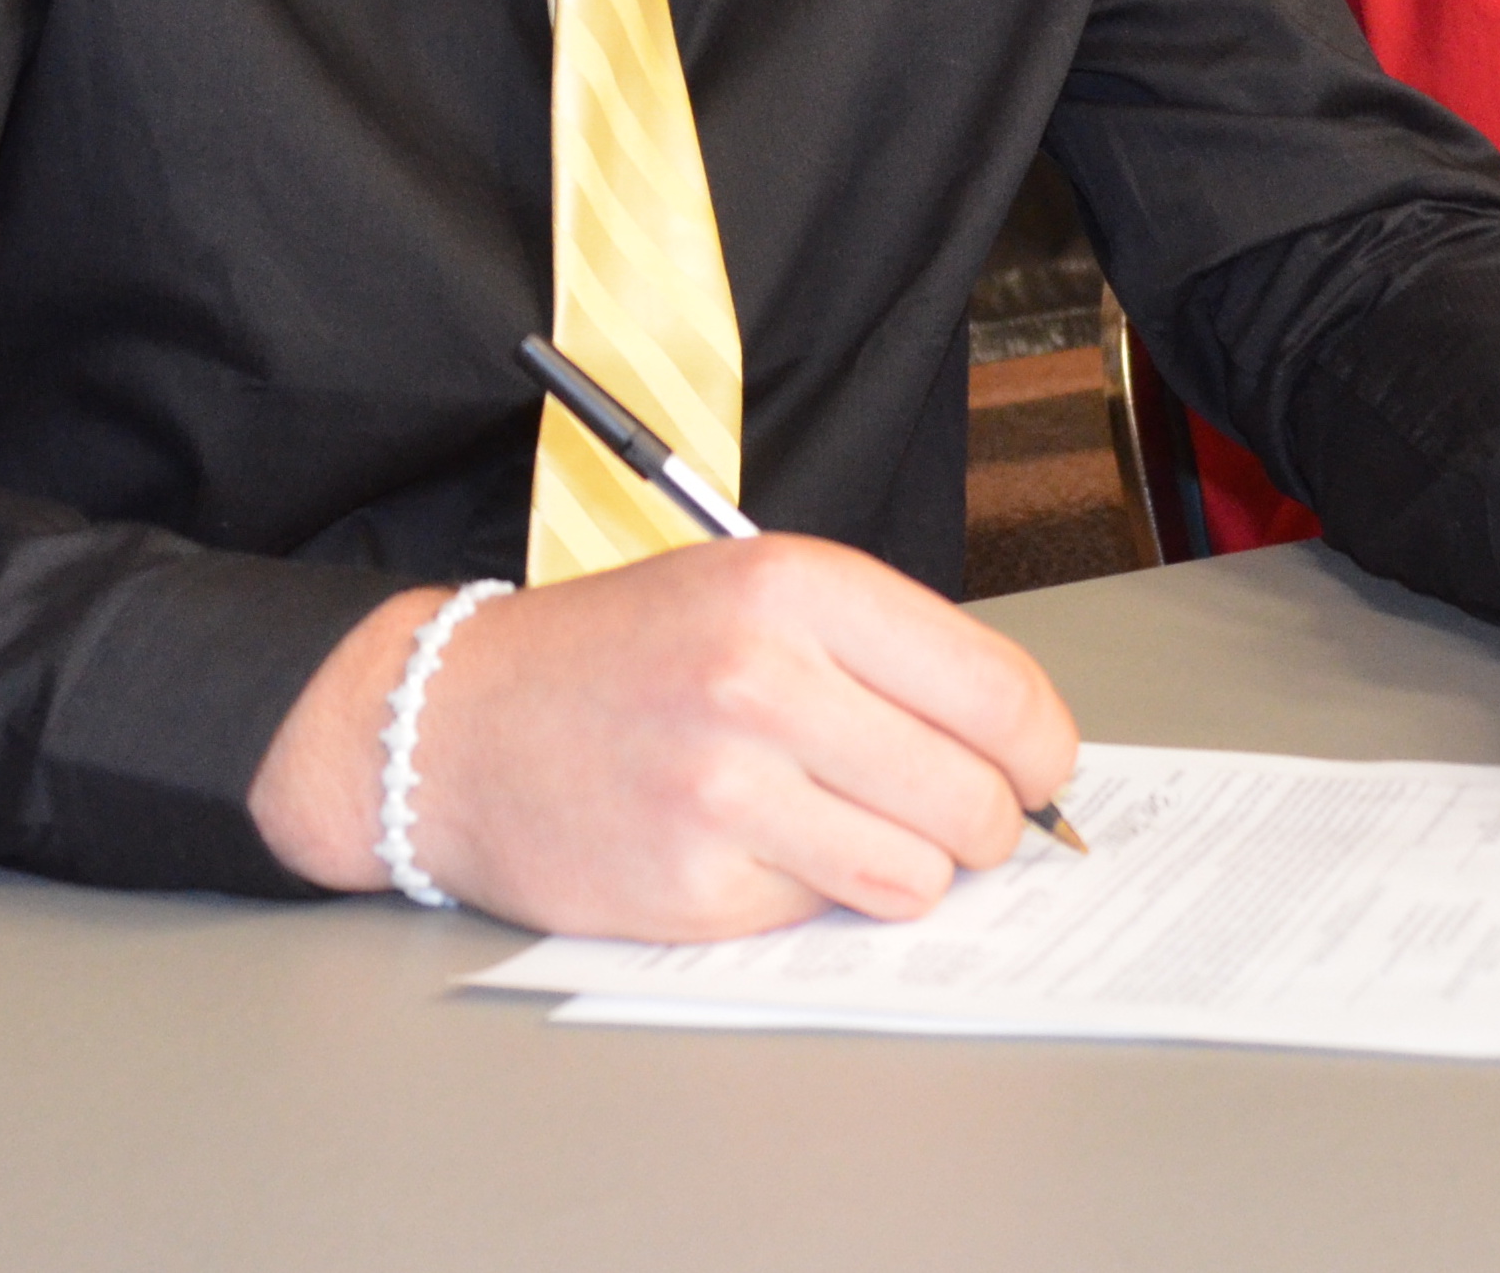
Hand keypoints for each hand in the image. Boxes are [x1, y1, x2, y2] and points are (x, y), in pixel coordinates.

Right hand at [247, 535, 1077, 938]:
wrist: (458, 723)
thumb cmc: (621, 654)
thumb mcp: (752, 590)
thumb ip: (882, 650)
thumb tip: (1021, 746)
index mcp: (797, 586)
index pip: (998, 692)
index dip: (1042, 749)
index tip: (1038, 768)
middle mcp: (764, 679)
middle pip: (975, 796)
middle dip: (984, 821)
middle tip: (951, 812)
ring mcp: (726, 788)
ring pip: (919, 873)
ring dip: (904, 865)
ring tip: (843, 824)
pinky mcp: (694, 885)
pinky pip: (826, 913)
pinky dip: (810, 893)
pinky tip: (752, 846)